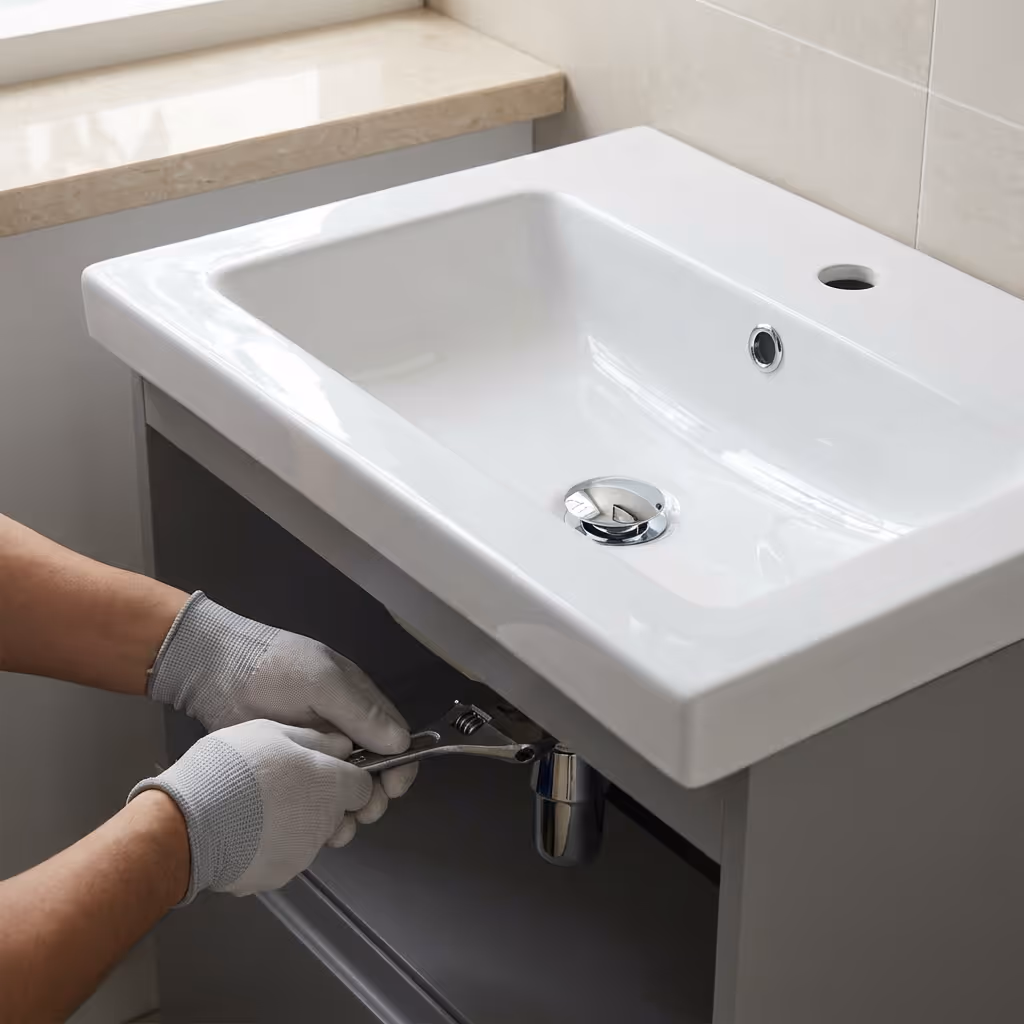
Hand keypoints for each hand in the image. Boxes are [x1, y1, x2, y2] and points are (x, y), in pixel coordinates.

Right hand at [129, 719, 373, 900]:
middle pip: (339, 814)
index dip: (349, 777)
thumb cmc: (231, 769)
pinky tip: (245, 830)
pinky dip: (271, 845)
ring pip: (311, 836)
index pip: (364, 788)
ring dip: (296, 823)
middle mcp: (324, 825)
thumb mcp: (272, 732)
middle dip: (323, 802)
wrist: (186, 825)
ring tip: (260, 806)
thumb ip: (314, 738)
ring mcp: (301, 856)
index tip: (329, 770)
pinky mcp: (275, 878)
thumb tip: (342, 745)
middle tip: (287, 786)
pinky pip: (283, 857)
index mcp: (330, 787)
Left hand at [148, 593, 415, 809]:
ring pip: (342, 789)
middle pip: (373, 771)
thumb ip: (360, 711)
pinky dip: (318, 815)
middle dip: (374, 795)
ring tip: (337, 827)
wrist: (215, 673)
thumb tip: (401, 743)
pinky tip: (312, 827)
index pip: (395, 738)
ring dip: (347, 810)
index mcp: (357, 705)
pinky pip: (311, 797)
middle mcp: (341, 732)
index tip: (394, 788)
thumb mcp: (322, 682)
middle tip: (363, 812)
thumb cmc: (274, 669)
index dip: (401, 764)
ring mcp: (313, 752)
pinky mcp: (287, 770)